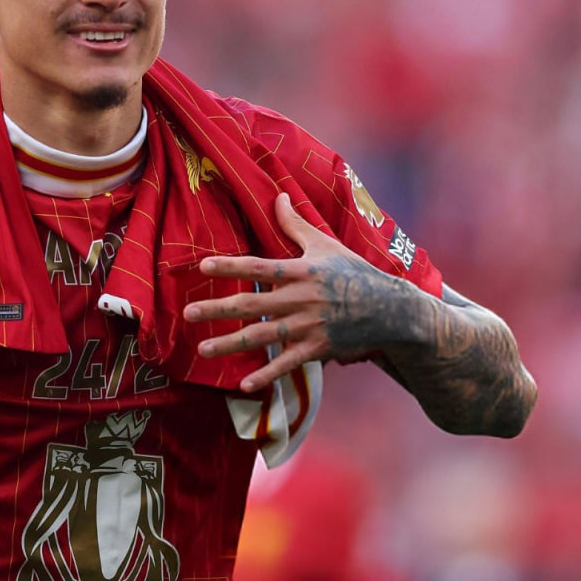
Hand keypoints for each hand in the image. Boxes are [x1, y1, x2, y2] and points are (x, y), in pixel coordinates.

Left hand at [184, 193, 415, 392]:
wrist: (392, 310)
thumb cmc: (355, 272)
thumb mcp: (326, 245)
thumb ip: (295, 225)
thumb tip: (278, 196)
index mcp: (301, 271)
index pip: (259, 266)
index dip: (231, 266)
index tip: (203, 266)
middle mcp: (301, 298)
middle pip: (253, 304)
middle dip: (218, 309)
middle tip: (188, 313)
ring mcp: (309, 326)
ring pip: (263, 335)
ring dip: (231, 344)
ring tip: (203, 350)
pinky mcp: (317, 348)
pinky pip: (287, 364)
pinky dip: (266, 375)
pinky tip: (243, 384)